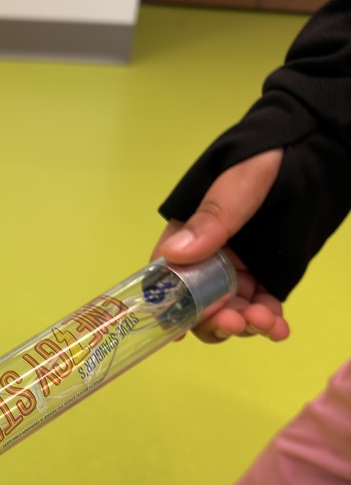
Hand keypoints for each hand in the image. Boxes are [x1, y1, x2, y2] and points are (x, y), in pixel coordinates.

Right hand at [153, 149, 289, 343]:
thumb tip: (175, 253)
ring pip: (230, 313)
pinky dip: (268, 324)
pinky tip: (278, 330)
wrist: (315, 155)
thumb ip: (211, 218)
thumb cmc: (265, 159)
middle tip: (235, 321)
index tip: (180, 326)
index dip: (170, 306)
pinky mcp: (266, 280)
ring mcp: (237, 273)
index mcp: (189, 236)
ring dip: (243, 325)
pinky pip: (261, 310)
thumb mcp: (236, 183)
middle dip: (213, 320)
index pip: (169, 277)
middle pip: (198, 305)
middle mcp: (208, 260)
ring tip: (265, 322)